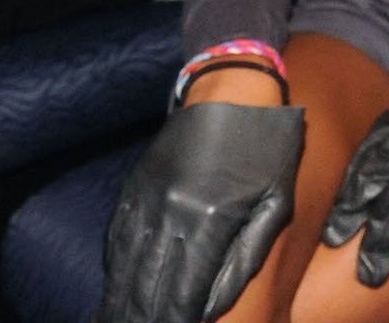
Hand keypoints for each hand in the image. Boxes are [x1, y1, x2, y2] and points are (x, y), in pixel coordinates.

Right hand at [100, 101, 305, 322]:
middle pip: (148, 285)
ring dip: (119, 303)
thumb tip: (214, 306)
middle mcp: (172, 212)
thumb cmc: (267, 149)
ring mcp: (148, 197)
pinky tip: (113, 290)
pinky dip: (114, 268)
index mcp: (212, 219)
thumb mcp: (276, 203)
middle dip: (142, 319)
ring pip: (125, 265)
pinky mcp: (135, 185)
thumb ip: (245, 258)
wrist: (233, 89)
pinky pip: (116, 236)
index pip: (185, 291)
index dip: (174, 322)